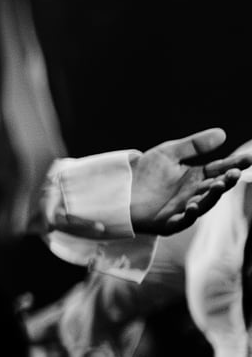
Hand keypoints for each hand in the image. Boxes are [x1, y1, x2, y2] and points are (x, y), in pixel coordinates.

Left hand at [131, 128, 248, 233]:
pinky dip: (189, 215)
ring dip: (211, 196)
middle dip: (226, 181)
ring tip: (217, 185)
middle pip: (214, 187)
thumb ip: (194, 145)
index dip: (233, 164)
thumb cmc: (144, 172)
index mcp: (196, 177)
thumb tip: (222, 134)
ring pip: (203, 204)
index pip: (219, 169)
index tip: (248, 158)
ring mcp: (182, 209)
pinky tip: (192, 206)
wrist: (117, 189)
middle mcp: (193, 193)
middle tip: (234, 173)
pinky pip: (182, 221)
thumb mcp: (168, 154)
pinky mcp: (168, 223)